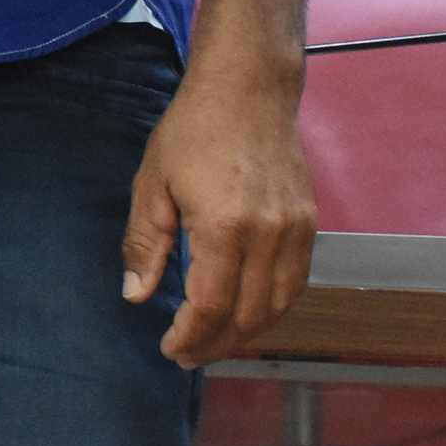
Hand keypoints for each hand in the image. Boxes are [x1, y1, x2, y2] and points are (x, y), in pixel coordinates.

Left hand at [123, 63, 314, 366]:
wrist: (247, 90)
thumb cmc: (192, 130)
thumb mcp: (151, 184)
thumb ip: (144, 244)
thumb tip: (136, 296)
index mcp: (224, 228)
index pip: (211, 305)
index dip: (190, 335)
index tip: (170, 349)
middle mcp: (268, 235)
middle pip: (248, 315)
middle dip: (217, 343)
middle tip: (188, 356)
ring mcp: (296, 231)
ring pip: (279, 305)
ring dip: (248, 332)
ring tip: (214, 342)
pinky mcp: (310, 224)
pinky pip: (296, 282)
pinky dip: (273, 306)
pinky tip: (247, 311)